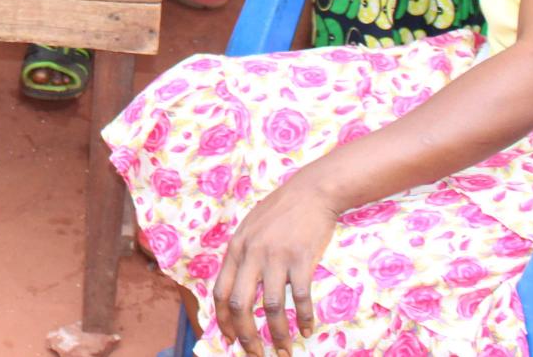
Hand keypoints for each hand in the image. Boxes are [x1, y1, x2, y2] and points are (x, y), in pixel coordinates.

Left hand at [212, 174, 338, 355]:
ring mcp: (276, 257)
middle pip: (240, 305)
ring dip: (278, 335)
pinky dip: (304, 318)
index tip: (229, 340)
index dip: (222, 320)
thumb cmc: (280, 211)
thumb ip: (242, 256)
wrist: (311, 192)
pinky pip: (301, 298)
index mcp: (236, 249)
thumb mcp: (250, 228)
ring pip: (272, 308)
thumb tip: (237, 290)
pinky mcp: (301, 259)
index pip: (220, 292)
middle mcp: (251, 255)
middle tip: (255, 355)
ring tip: (284, 351)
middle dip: (246, 336)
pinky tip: (308, 330)